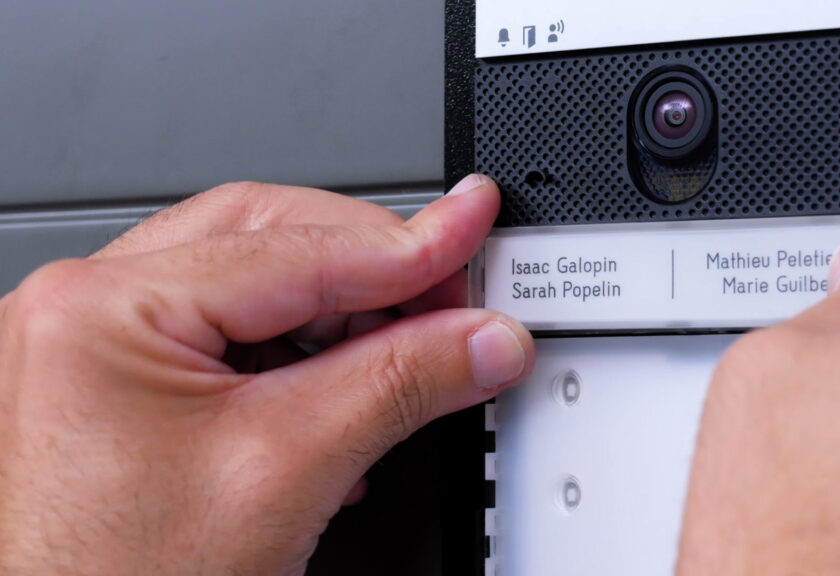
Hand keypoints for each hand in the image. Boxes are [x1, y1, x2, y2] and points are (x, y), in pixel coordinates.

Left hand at [0, 175, 534, 574]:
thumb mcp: (285, 473)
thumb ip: (400, 384)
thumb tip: (476, 340)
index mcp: (103, 309)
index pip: (295, 250)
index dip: (407, 247)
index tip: (470, 228)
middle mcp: (87, 312)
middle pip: (271, 246)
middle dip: (372, 271)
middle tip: (451, 290)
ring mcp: (98, 351)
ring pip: (256, 291)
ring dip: (343, 321)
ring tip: (409, 356)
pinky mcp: (121, 392)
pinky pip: (230, 340)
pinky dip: (303, 359)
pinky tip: (347, 398)